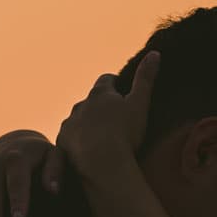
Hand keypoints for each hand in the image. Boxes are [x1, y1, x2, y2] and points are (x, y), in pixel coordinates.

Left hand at [54, 51, 160, 188]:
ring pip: (77, 120)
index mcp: (100, 93)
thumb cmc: (125, 133)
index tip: (122, 91)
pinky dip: (76, 142)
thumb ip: (145, 79)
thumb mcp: (140, 104)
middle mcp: (81, 105)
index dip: (115, 84)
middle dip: (99, 106)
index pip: (106, 80)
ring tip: (98, 139)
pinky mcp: (62, 143)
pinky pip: (68, 139)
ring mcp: (69, 124)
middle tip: (112, 119)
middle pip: (90, 101)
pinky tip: (86, 153)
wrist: (102, 163)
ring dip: (86, 125)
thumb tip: (155, 53)